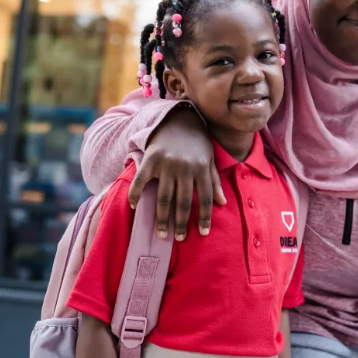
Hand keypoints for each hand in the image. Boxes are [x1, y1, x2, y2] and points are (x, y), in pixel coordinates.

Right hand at [127, 107, 225, 239]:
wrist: (177, 119)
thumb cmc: (197, 143)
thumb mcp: (209, 159)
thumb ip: (214, 181)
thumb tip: (222, 203)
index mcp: (201, 168)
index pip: (205, 198)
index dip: (205, 217)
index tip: (203, 233)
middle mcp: (184, 167)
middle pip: (183, 202)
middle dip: (182, 223)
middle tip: (179, 239)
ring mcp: (166, 164)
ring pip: (163, 197)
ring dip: (162, 218)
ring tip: (161, 233)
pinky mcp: (150, 159)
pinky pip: (141, 181)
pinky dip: (136, 194)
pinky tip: (135, 208)